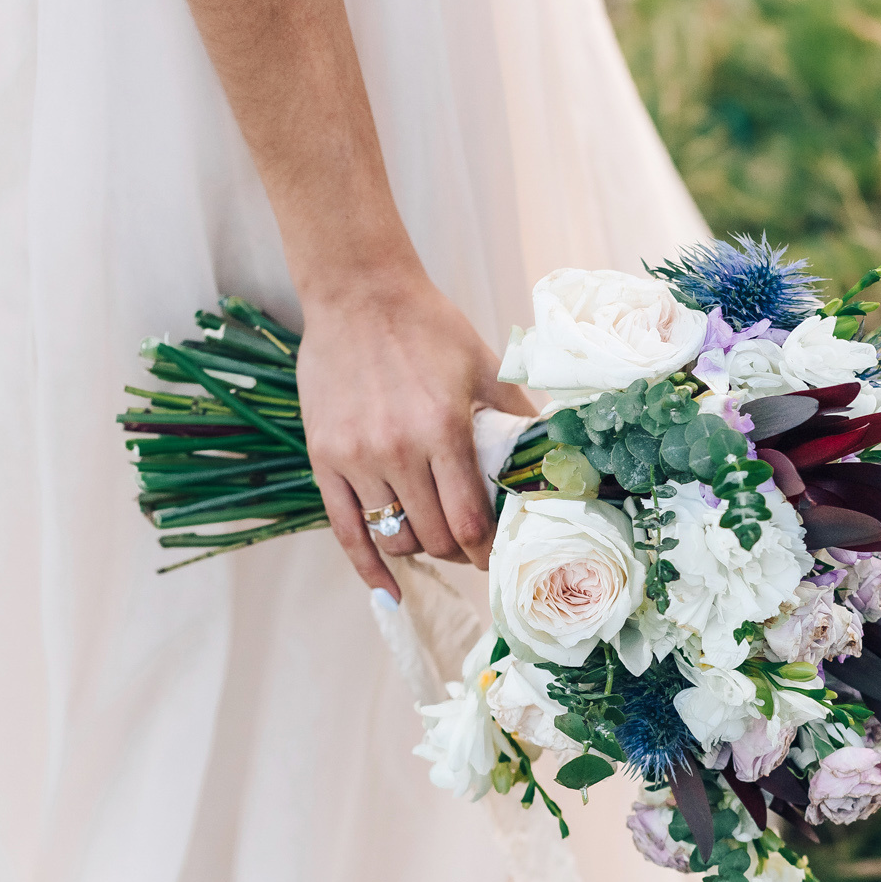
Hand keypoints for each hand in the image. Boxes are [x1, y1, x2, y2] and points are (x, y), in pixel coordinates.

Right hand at [296, 269, 536, 599]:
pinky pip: (345, 530)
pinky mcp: (324, 458)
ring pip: (394, 537)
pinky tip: (388, 588)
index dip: (487, 550)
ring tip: (436, 540)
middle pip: (433, 537)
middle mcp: (396, 450)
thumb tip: (555, 461)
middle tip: (472, 546)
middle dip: (459, 552)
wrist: (358, 292)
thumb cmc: (429, 327)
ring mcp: (355, 457)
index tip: (498, 555)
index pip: (468, 522)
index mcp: (442, 430)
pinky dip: (368, 565)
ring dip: (421, 549)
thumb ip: (519, 418)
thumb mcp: (486, 367)